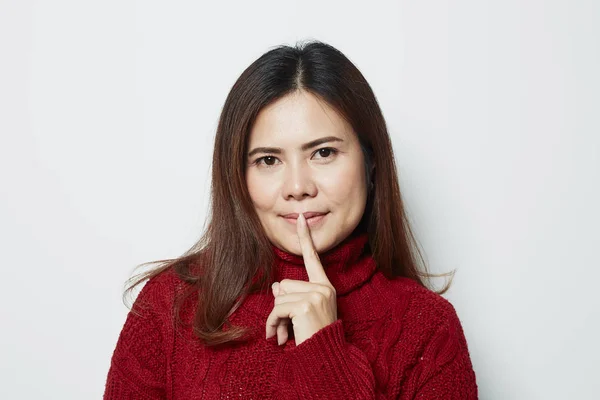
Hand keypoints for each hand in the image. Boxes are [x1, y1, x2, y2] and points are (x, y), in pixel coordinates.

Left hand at [265, 213, 337, 345]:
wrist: (324, 359)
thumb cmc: (314, 338)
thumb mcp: (303, 313)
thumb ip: (291, 296)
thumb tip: (276, 286)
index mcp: (325, 287)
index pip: (313, 259)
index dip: (306, 238)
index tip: (300, 218)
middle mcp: (323, 288)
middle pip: (285, 284)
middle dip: (280, 305)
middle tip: (286, 325)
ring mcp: (316, 295)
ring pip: (279, 296)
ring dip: (276, 317)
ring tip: (283, 333)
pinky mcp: (306, 305)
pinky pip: (277, 308)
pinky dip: (272, 323)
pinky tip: (277, 337)